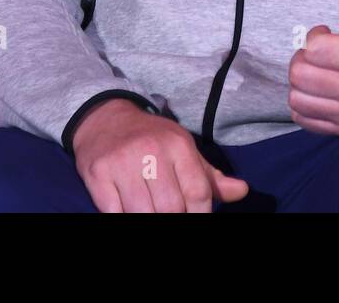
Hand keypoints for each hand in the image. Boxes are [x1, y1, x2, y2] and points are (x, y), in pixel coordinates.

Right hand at [71, 99, 249, 211]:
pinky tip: (129, 211)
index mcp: (178, 144)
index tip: (197, 218)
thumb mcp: (183, 149)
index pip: (198, 192)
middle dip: (174, 220)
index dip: (201, 215)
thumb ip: (209, 176)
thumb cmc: (151, 138)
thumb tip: (242, 191)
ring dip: (148, 219)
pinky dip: (123, 218)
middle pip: (171, 208)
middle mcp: (151, 151)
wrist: (105, 118)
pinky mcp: (97, 174)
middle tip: (171, 217)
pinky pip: (114, 213)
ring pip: (142, 214)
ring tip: (152, 214)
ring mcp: (122, 163)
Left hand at [287, 0, 338, 134]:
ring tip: (316, 72)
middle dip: (302, 58)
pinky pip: (303, 119)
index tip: (326, 33)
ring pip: (296, 98)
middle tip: (316, 53)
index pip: (313, 48)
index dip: (314, 36)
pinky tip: (317, 91)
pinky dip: (304, 104)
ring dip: (300, 82)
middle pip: (299, 73)